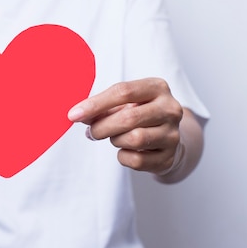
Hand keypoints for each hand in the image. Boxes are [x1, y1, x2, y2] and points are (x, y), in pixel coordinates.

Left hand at [67, 78, 183, 174]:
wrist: (168, 138)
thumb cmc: (140, 115)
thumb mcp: (125, 104)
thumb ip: (102, 108)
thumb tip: (78, 115)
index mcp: (157, 87)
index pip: (123, 91)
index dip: (95, 104)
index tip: (73, 115)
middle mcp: (170, 108)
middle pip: (129, 117)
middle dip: (102, 126)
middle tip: (91, 132)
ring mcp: (173, 134)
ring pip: (134, 139)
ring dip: (115, 140)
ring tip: (115, 137)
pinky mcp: (169, 157)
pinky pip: (137, 160)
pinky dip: (123, 157)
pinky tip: (126, 150)